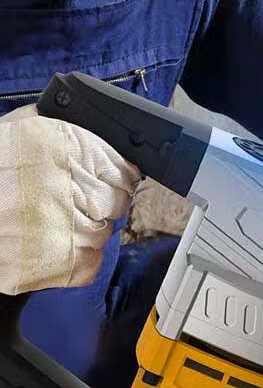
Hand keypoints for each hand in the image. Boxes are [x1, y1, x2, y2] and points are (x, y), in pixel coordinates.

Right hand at [0, 104, 139, 294]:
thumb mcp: (14, 130)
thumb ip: (54, 124)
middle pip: (117, 201)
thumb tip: (92, 128)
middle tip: (71, 202)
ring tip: (50, 222)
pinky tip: (51, 244)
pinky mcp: (63, 264)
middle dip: (101, 201)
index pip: (122, 168)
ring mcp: (71, 228)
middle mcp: (73, 186)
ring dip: (85, 228)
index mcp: (65, 147)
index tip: (110, 179)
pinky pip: (92, 262)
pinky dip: (78, 257)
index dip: (116, 175)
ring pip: (105, 231)